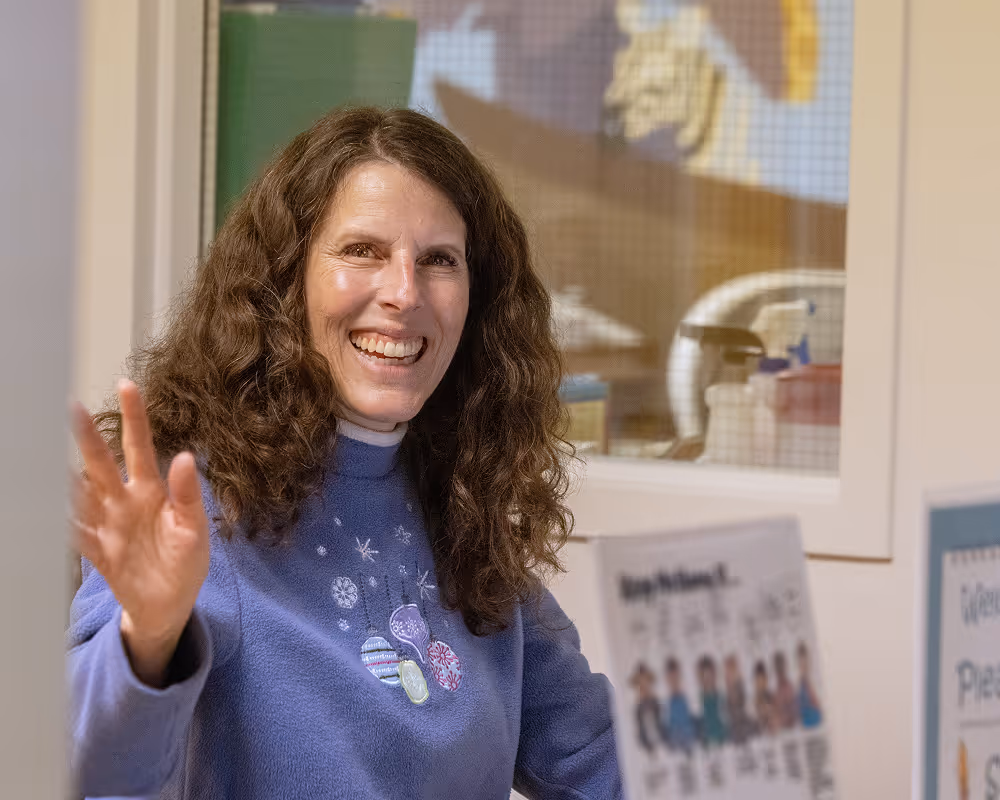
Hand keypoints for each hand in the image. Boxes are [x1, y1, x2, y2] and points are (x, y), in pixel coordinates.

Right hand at [71, 380, 209, 686]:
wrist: (170, 605)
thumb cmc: (187, 562)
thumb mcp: (196, 531)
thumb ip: (189, 496)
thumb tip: (186, 456)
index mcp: (153, 492)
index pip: (141, 448)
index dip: (135, 418)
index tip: (127, 385)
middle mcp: (125, 502)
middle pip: (102, 464)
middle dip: (88, 437)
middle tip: (73, 407)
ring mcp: (107, 525)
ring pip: (81, 495)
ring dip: (66, 477)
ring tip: (47, 454)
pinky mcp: (96, 552)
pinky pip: (74, 533)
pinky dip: (60, 522)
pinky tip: (45, 507)